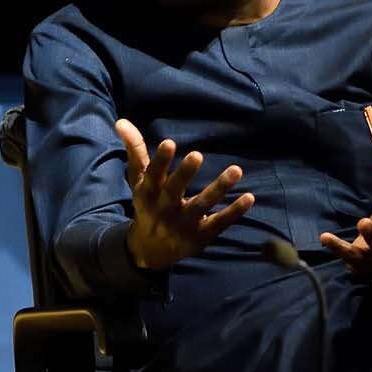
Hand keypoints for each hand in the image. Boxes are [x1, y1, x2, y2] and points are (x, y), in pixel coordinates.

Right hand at [116, 118, 255, 270]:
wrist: (150, 250)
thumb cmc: (148, 204)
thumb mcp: (139, 180)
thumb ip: (136, 151)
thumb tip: (122, 121)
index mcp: (148, 193)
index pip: (153, 175)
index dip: (160, 161)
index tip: (169, 142)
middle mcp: (165, 209)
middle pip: (174, 191)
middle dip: (184, 174)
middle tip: (197, 154)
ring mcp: (184, 224)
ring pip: (202, 205)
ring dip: (219, 188)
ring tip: (236, 170)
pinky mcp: (201, 235)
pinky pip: (219, 223)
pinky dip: (234, 211)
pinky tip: (249, 197)